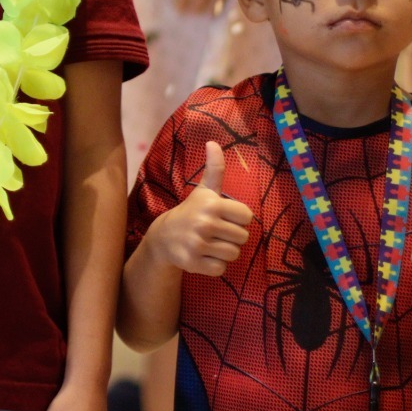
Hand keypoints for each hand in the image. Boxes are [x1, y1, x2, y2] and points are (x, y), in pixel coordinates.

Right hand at [149, 141, 253, 275]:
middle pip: (243, 238)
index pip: (247, 217)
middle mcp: (205, 223)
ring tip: (211, 244)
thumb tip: (213, 142)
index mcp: (212, 204)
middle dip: (232, 236)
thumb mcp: (203, 190)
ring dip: (225, 251)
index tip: (225, 217)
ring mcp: (198, 245)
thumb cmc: (192, 211)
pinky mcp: (193, 263)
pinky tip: (204, 256)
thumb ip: (214, 168)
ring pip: (234, 254)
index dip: (238, 218)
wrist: (164, 237)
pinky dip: (215, 265)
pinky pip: (221, 269)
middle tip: (216, 232)